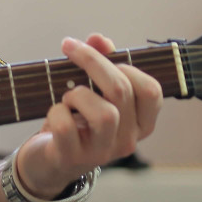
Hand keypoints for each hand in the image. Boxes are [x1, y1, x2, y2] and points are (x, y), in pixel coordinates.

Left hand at [14, 33, 161, 197]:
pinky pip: (67, 127)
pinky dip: (57, 111)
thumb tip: (99, 39)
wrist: (50, 162)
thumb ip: (101, 62)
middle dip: (93, 62)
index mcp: (140, 123)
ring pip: (104, 114)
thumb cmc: (77, 121)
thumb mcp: (93, 91)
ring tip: (68, 97)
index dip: (127, 65)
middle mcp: (127, 140)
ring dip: (79, 94)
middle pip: (122, 92)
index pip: (151, 91)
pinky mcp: (72, 158)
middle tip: (70, 48)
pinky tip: (56, 113)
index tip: (102, 52)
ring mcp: (101, 153)